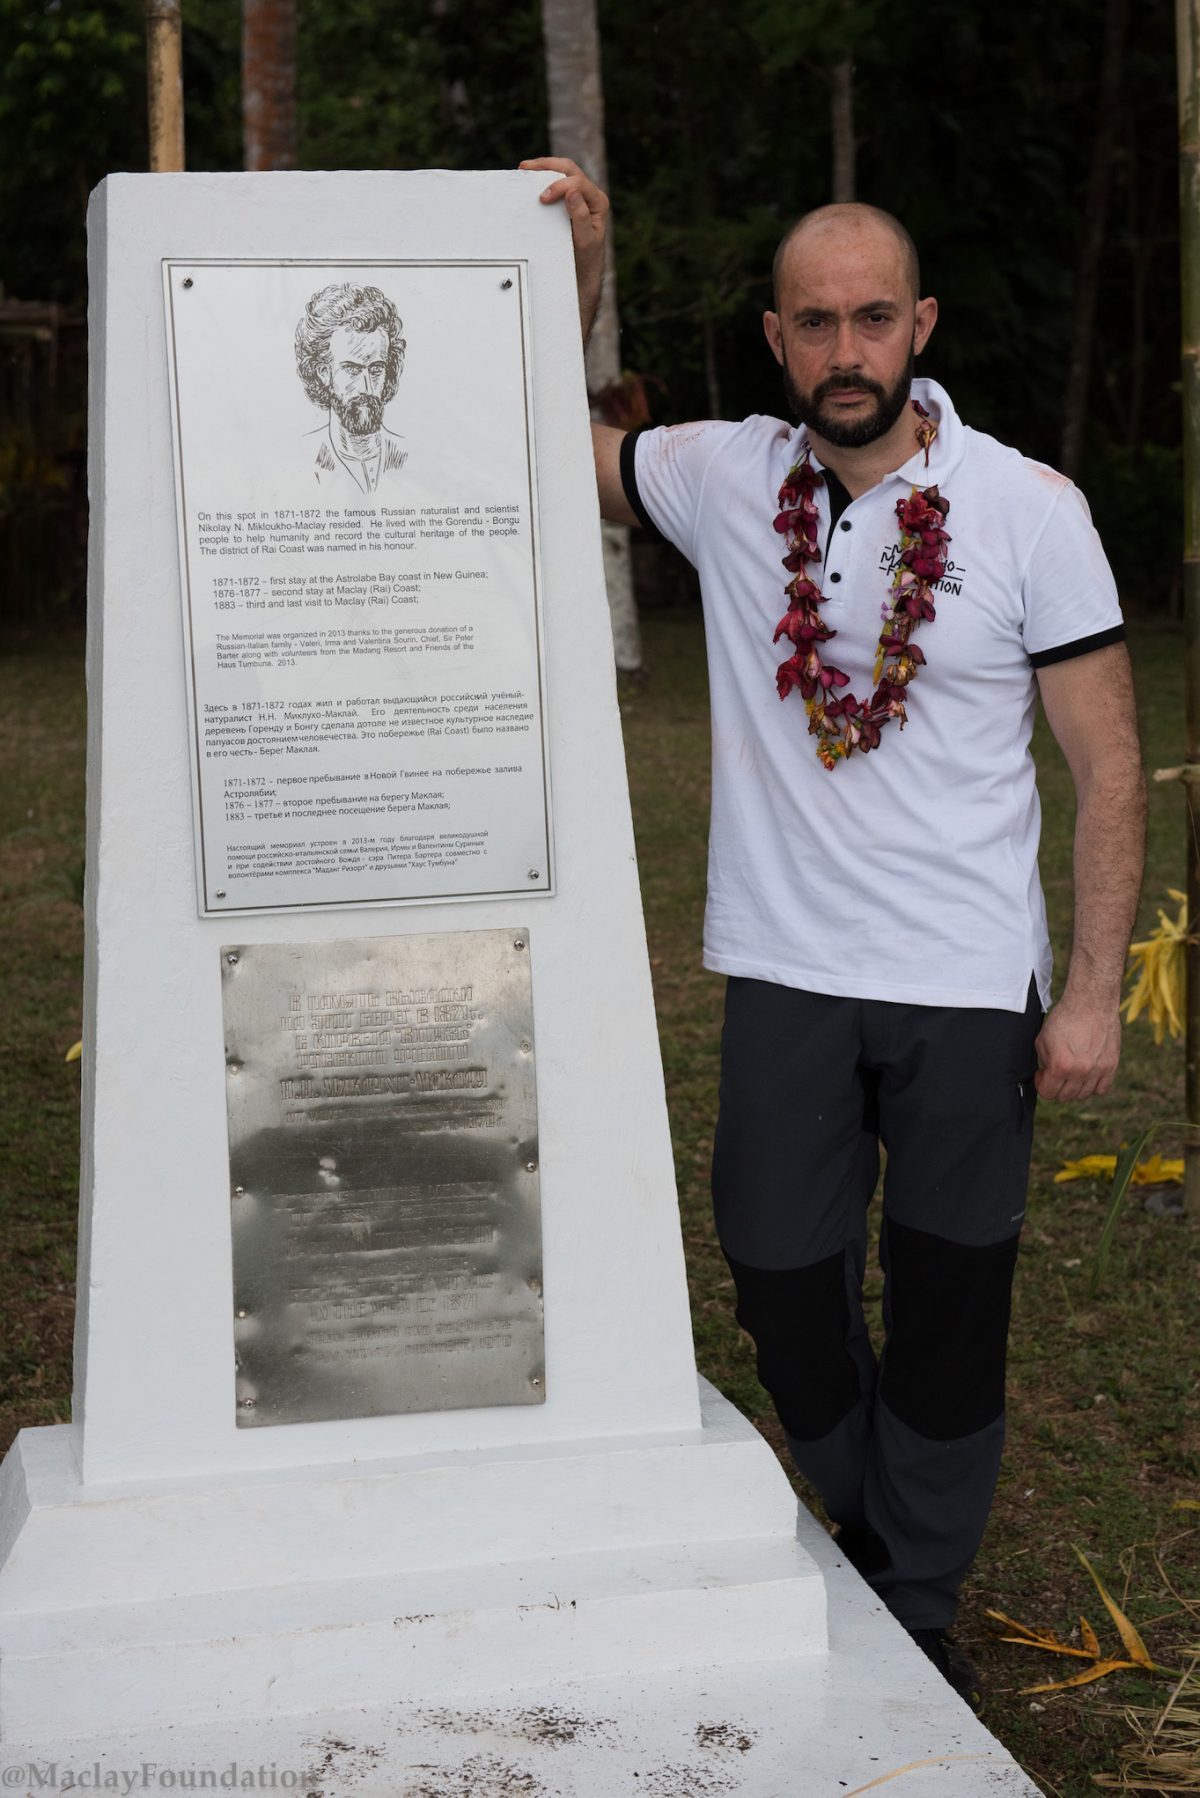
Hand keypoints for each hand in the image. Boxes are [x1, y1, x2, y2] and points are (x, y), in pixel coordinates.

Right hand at [519, 156, 608, 340]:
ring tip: (525, 169)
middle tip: (526, 168)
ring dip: (543, 167)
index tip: (542, 198)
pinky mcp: (568, 201)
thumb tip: (572, 191)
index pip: (578, 182)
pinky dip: (542, 178)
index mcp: (598, 202)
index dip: (559, 185)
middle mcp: (590, 195)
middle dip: (547, 166)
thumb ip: (581, 216)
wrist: (583, 273)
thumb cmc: (585, 260)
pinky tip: (529, 179)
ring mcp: (579, 196)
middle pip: (569, 169)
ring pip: (562, 171)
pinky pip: (556, 182)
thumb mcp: (585, 241)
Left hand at [1033, 995, 1121, 1101]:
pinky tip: (1086, 1075)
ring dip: (1073, 1088)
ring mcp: (1098, 1070)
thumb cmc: (1065, 1018)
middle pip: (1065, 1096)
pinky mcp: (1111, 1065)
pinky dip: (1092, 1086)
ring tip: (1070, 1073)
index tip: (1042, 1075)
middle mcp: (1081, 1071)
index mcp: (1061, 1065)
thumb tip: (1046, 1076)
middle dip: (1056, 1087)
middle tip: (1055, 1073)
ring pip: (1083, 1095)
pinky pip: (1102, 1089)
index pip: (1048, 1093)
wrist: (1091, 1003)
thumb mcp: (1042, 1040)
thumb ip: (1044, 1062)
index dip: (1041, 1084)